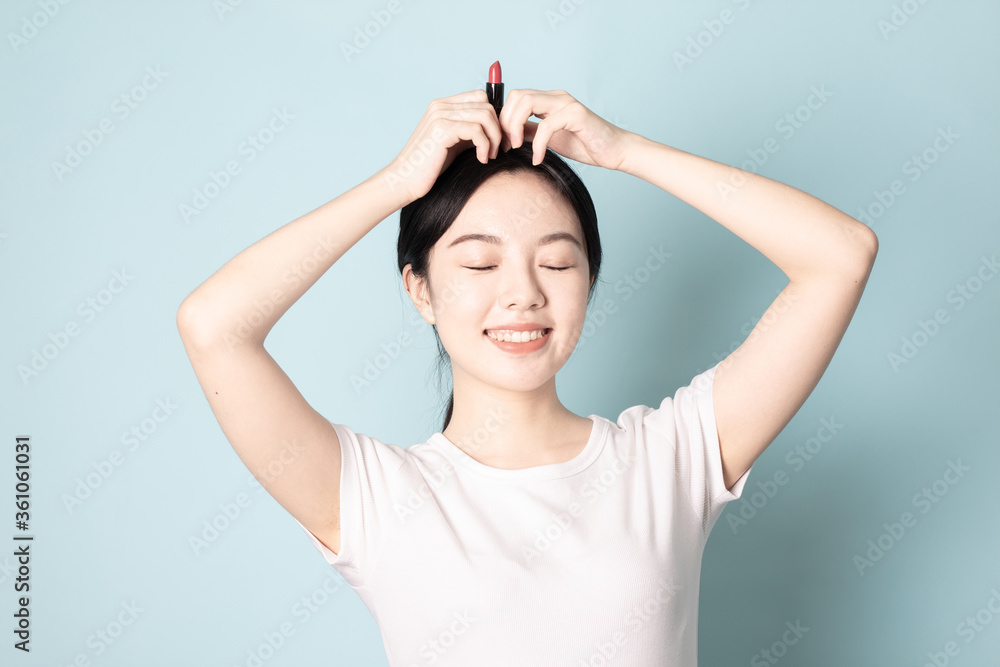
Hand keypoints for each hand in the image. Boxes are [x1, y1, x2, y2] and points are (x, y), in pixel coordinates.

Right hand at [380, 90, 501, 205]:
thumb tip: (496, 130)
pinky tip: (481, 159)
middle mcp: (441, 106)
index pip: (480, 97)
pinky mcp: (442, 129)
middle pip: (486, 104)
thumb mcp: (454, 144)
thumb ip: (470, 133)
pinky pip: (477, 130)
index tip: (497, 140)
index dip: (494, 117)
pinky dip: (485, 146)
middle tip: (497, 150)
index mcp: (443, 106)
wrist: (405, 180)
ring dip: (494, 138)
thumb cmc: (429, 167)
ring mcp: (441, 115)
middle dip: (498, 128)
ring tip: (489, 155)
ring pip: (485, 115)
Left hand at [498, 89, 633, 170]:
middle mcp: (557, 97)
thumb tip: (511, 133)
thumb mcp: (550, 139)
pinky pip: (547, 125)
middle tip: (506, 146)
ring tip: (517, 147)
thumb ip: (532, 132)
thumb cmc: (585, 144)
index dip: (503, 118)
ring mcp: (567, 104)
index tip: (502, 142)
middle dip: (505, 122)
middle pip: (517, 96)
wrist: (614, 151)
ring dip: (516, 127)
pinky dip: (538, 144)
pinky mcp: (576, 115)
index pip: (516, 98)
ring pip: (527, 102)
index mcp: (549, 100)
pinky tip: (538, 159)